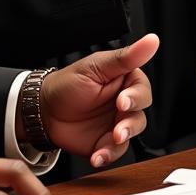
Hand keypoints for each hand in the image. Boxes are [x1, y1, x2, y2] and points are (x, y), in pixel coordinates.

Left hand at [39, 33, 158, 167]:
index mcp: (123, 81)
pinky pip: (115, 151)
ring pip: (131, 135)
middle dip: (130, 123)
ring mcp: (116, 123)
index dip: (136, 97)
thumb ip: (126, 58)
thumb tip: (152, 40)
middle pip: (140, 114)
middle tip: (118, 128)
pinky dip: (108, 155)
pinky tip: (97, 155)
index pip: (142, 89)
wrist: (43, 110)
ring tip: (109, 140)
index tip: (123, 101)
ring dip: (121, 140)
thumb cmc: (67, 84)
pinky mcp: (106, 142)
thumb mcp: (95, 67)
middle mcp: (123, 103)